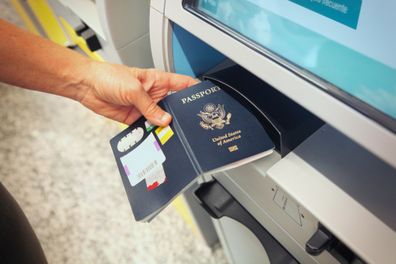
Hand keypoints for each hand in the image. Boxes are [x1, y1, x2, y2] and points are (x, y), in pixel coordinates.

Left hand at [78, 62, 197, 125]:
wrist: (86, 86)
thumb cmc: (107, 76)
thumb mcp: (133, 89)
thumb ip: (150, 106)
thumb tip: (164, 120)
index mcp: (157, 80)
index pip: (182, 84)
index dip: (194, 90)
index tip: (204, 99)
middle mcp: (153, 94)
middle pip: (173, 106)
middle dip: (179, 115)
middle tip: (185, 124)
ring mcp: (144, 107)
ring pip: (161, 120)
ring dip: (163, 127)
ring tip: (169, 133)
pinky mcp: (134, 118)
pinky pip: (147, 128)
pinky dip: (150, 133)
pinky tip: (153, 137)